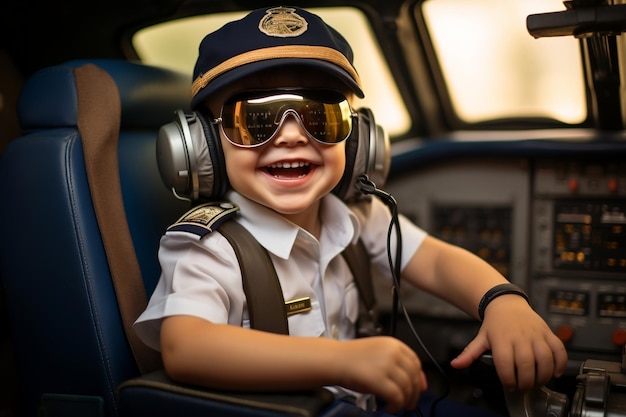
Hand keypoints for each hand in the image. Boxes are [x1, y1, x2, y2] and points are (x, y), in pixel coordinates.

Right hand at [335, 336, 427, 413]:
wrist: (334, 360)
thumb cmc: (351, 358)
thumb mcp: (377, 352)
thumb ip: (396, 362)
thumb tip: (415, 381)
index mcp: (393, 344)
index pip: (416, 362)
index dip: (420, 378)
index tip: (420, 388)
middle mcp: (392, 353)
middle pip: (414, 376)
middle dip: (414, 394)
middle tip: (410, 403)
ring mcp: (386, 366)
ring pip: (407, 388)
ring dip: (404, 401)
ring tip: (398, 406)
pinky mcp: (379, 380)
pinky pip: (396, 397)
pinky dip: (396, 406)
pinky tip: (389, 407)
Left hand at [449, 295, 567, 390]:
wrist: (507, 303)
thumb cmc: (495, 324)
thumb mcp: (480, 338)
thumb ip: (469, 353)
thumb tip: (456, 364)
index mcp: (501, 339)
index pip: (505, 364)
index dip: (508, 379)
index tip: (509, 386)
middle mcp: (520, 337)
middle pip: (526, 365)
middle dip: (525, 382)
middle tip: (523, 387)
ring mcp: (536, 335)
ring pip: (545, 359)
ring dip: (543, 376)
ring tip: (537, 382)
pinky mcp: (548, 333)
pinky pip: (559, 350)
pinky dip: (560, 364)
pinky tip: (555, 373)